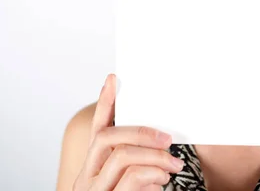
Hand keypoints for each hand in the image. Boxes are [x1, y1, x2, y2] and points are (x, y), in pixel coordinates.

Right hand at [72, 74, 183, 190]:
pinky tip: (161, 185)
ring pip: (123, 156)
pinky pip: (134, 179)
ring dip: (155, 158)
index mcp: (92, 169)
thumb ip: (132, 160)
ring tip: (172, 168)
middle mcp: (86, 179)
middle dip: (141, 133)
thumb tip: (160, 136)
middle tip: (168, 140)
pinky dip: (154, 178)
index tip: (113, 79)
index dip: (104, 104)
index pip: (96, 131)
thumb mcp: (126, 181)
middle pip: (107, 137)